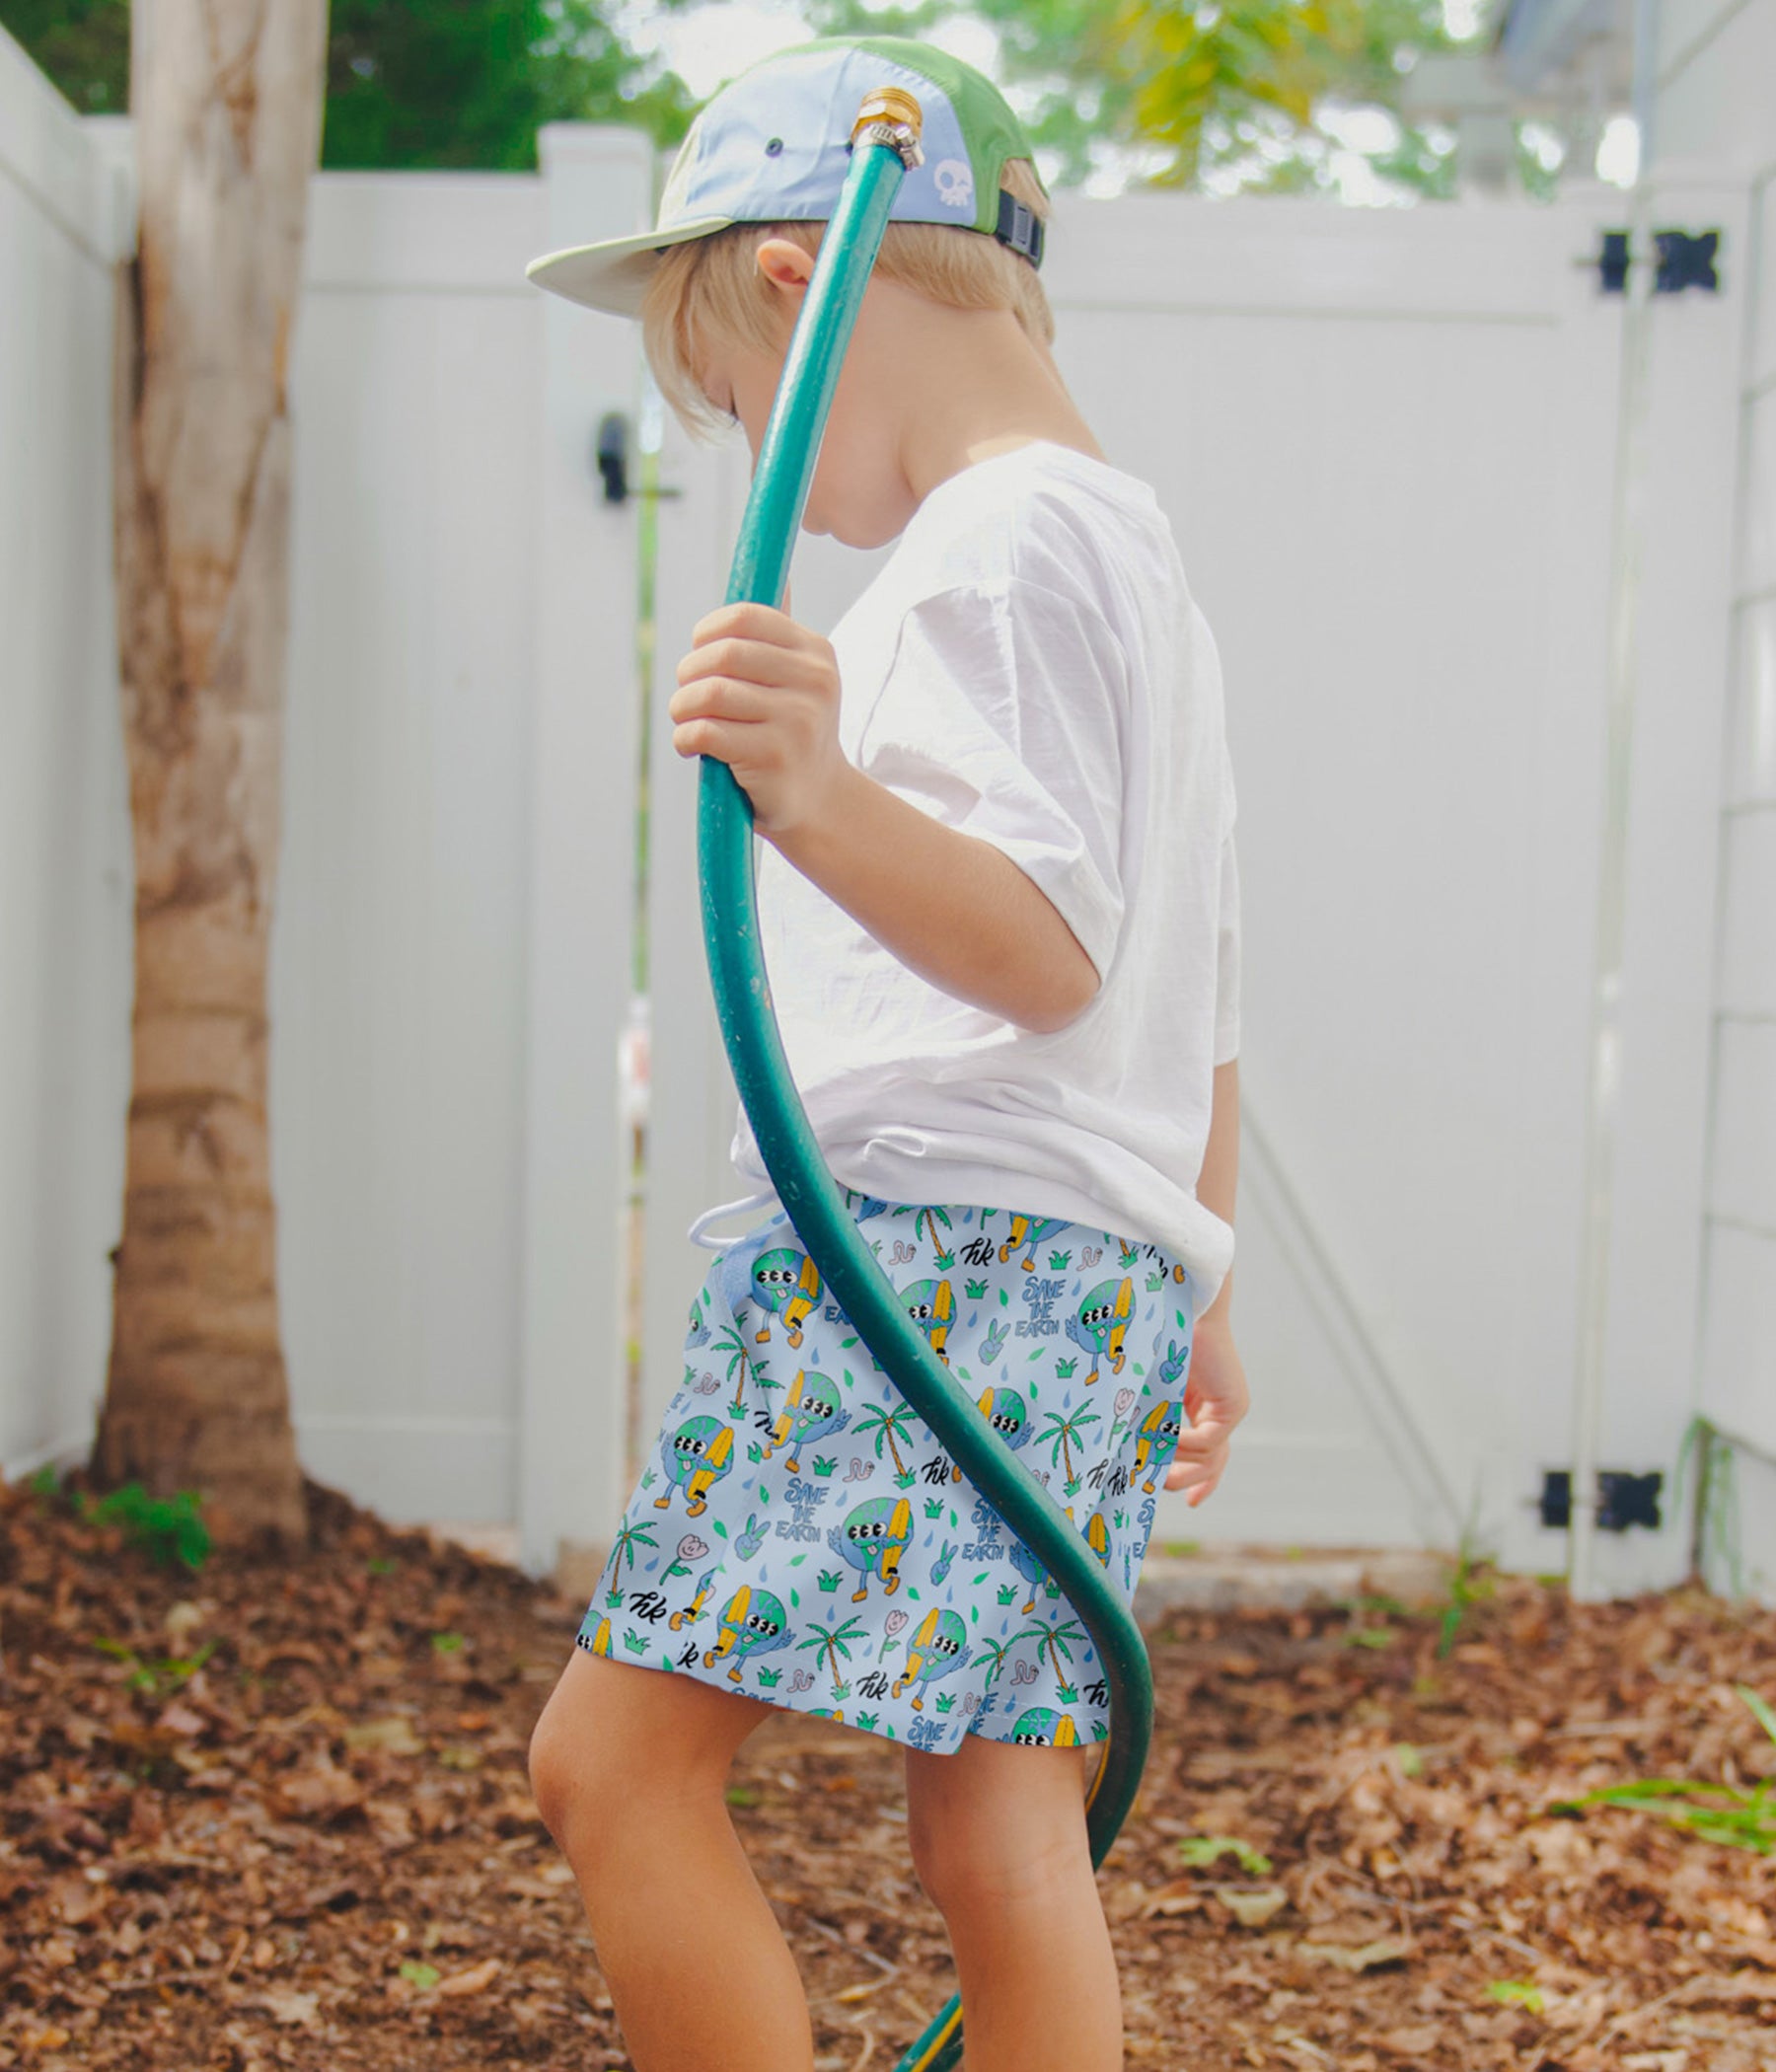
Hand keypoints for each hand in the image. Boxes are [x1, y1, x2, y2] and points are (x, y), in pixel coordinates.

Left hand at [670, 599, 848, 838]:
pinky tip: (692, 747)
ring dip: (682, 708)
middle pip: (723, 655)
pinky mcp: (774, 756)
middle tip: (687, 696)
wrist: (818, 800)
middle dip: (690, 674)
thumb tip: (779, 576)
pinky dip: (685, 738)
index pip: (745, 617)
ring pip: (710, 693)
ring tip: (686, 721)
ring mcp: (797, 719)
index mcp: (816, 652)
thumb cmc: (791, 734)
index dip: (707, 632)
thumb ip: (778, 636)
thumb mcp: (798, 680)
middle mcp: (814, 681)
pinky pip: (706, 732)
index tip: (699, 655)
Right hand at [1163, 1318, 1247, 1504]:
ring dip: (1177, 1459)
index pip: (1207, 1452)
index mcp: (1201, 1404)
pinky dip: (1183, 1443)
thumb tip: (1132, 1455)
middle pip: (1213, 1462)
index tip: (1188, 1501)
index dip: (1198, 1478)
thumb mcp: (1149, 1389)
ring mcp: (1231, 1408)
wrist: (1177, 1304)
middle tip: (1166, 1488)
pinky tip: (1163, 1434)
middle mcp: (1221, 1409)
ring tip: (1151, 1455)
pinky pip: (1209, 1441)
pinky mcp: (1233, 1405)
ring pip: (1210, 1456)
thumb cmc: (1155, 1337)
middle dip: (1189, 1480)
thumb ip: (1150, 1418)